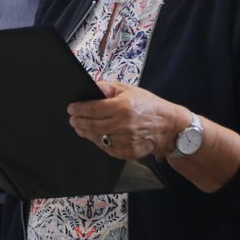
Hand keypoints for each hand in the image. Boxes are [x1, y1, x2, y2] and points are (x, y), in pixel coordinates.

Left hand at [68, 81, 185, 159]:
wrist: (169, 127)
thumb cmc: (150, 106)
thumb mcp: (130, 90)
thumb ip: (109, 88)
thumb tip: (91, 87)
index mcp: (123, 107)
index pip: (92, 109)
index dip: (78, 109)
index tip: (71, 108)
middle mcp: (122, 125)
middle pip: (91, 125)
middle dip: (77, 121)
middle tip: (72, 119)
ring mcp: (125, 140)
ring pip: (97, 138)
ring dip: (85, 132)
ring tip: (80, 127)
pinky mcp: (127, 152)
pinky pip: (106, 148)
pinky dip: (98, 141)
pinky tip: (95, 135)